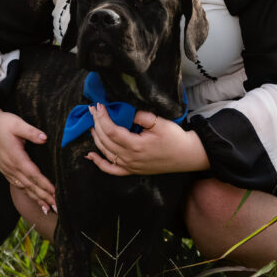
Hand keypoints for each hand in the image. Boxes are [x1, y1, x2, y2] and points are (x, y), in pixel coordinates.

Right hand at [0, 109, 55, 211]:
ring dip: (36, 198)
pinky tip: (33, 198)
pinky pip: (18, 185)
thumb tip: (44, 138)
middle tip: (57, 207)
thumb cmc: (2, 123)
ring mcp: (7, 170)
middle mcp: (11, 168)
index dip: (45, 185)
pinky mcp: (4, 170)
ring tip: (47, 208)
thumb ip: (31, 132)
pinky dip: (27, 193)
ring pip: (24, 188)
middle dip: (44, 197)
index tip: (56, 193)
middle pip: (30, 186)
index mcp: (16, 157)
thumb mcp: (17, 124)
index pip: (34, 175)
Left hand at [85, 104, 208, 176]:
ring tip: (91, 124)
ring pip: (105, 153)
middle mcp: (130, 158)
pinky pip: (111, 169)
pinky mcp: (132, 171)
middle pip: (105, 140)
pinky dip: (99, 163)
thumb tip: (125, 111)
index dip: (102, 117)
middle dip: (96, 123)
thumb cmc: (174, 138)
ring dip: (95, 138)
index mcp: (135, 146)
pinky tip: (90, 156)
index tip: (99, 106)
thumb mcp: (159, 122)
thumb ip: (140, 116)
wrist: (186, 155)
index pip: (111, 130)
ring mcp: (130, 166)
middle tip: (92, 110)